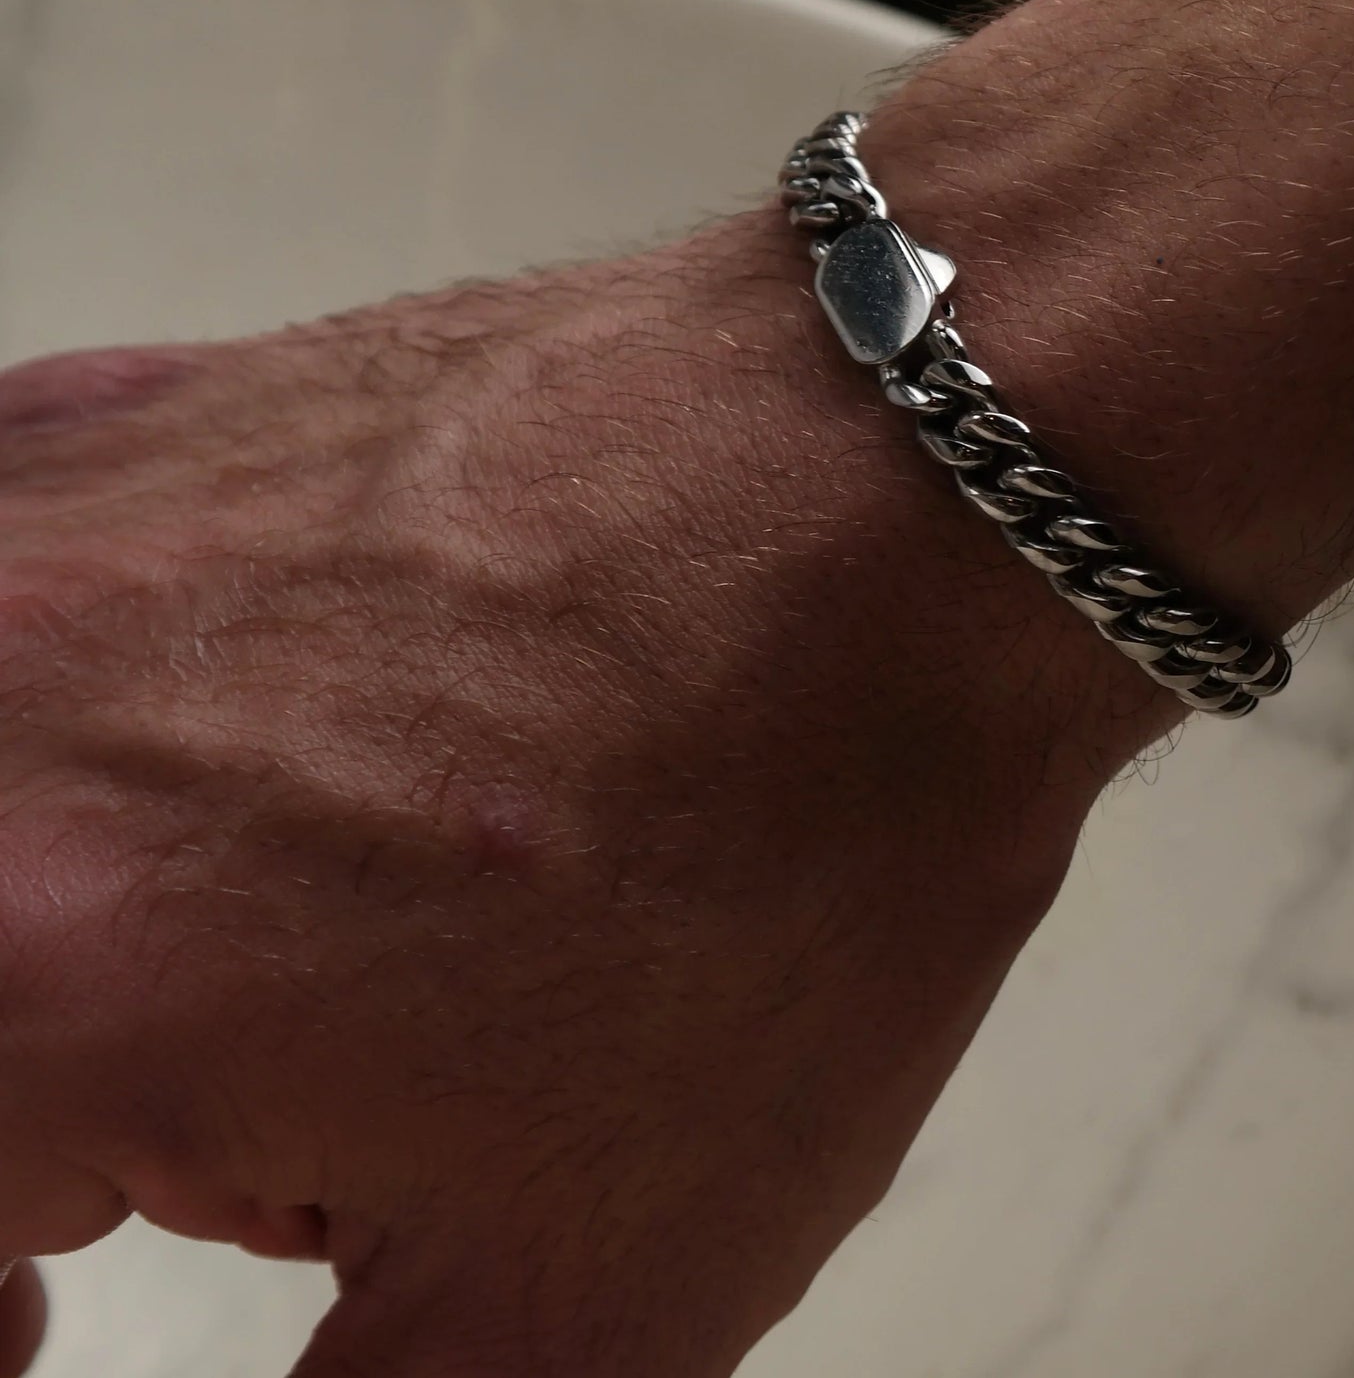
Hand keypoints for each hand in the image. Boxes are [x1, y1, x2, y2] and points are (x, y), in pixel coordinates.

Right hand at [0, 216, 1143, 1374]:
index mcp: (24, 955)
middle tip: (90, 1207)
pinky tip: (238, 767)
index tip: (36, 1319)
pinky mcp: (134, 414)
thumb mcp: (581, 1290)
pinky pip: (7, 626)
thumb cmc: (797, 832)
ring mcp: (43, 521)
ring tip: (231, 966)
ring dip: (30, 933)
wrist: (914, 496)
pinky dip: (58, 742)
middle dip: (10, 1126)